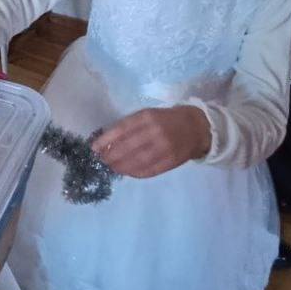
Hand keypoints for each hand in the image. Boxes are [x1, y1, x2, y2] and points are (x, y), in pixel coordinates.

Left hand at [91, 106, 211, 178]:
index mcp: (148, 117)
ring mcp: (164, 148)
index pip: (121, 130)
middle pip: (127, 148)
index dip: (106, 141)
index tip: (94, 148)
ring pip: (137, 161)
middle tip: (102, 161)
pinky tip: (128, 172)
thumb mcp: (148, 115)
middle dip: (111, 156)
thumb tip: (107, 142)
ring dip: (122, 167)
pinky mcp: (171, 161)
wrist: (196, 127)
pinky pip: (150, 170)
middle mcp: (155, 132)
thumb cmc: (166, 120)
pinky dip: (136, 173)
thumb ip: (129, 126)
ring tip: (113, 168)